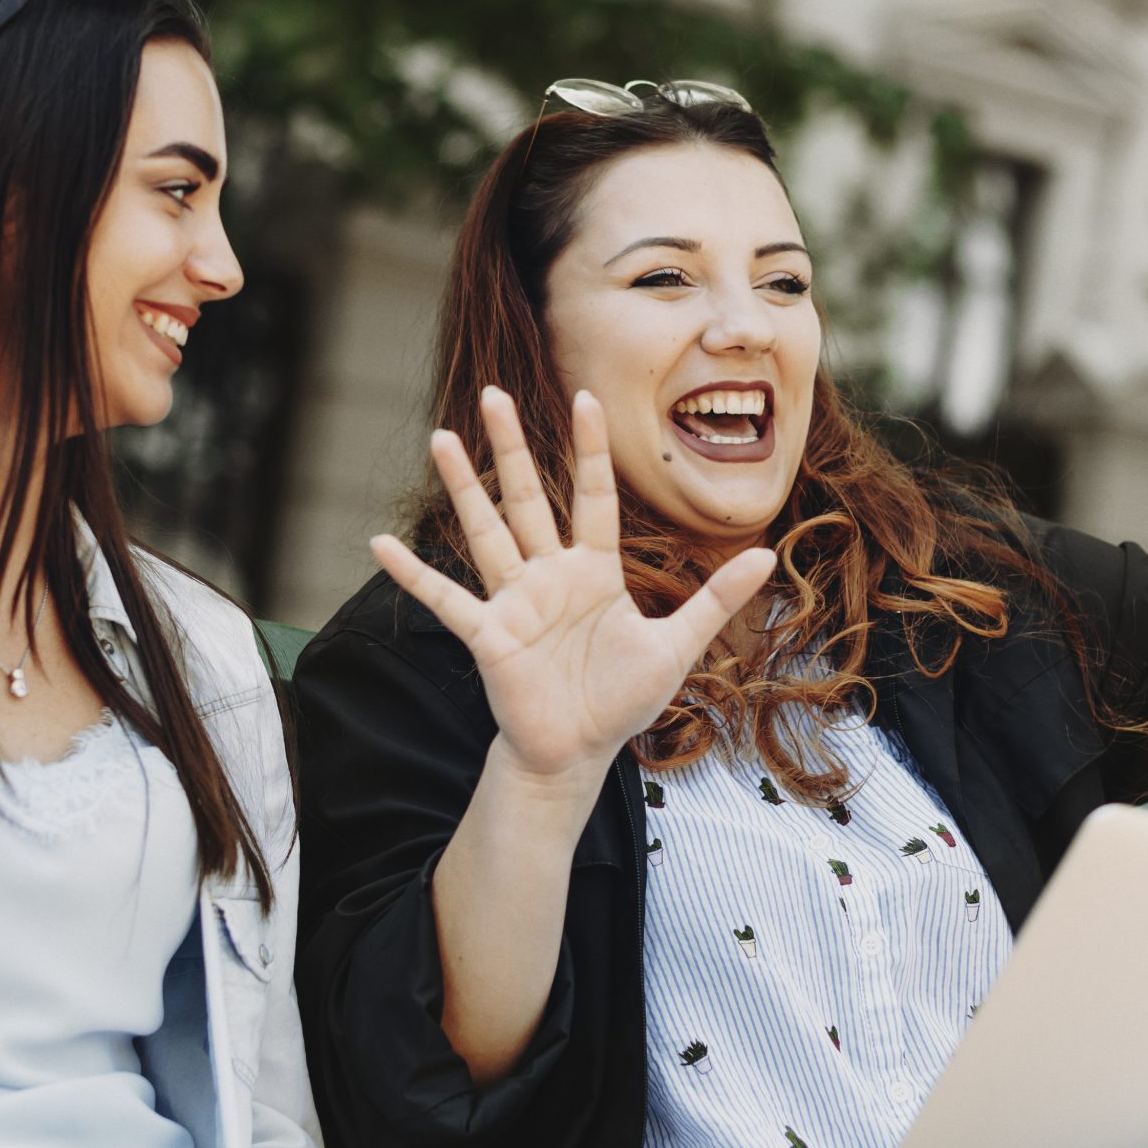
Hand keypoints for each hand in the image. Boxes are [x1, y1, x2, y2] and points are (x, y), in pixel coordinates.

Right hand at [369, 387, 775, 788]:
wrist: (576, 754)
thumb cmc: (620, 700)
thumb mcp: (677, 645)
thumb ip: (714, 598)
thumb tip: (768, 555)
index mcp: (594, 571)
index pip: (591, 496)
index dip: (587, 450)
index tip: (584, 398)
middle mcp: (549, 576)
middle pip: (526, 497)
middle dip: (510, 446)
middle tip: (492, 394)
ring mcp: (514, 602)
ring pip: (485, 531)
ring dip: (461, 487)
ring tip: (439, 439)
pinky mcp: (488, 636)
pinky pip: (446, 599)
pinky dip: (413, 574)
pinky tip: (379, 543)